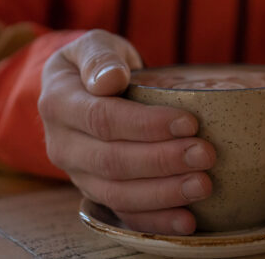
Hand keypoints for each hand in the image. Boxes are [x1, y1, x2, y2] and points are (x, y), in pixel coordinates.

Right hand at [38, 30, 215, 234]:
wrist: (81, 88)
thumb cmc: (96, 63)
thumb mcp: (93, 44)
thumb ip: (100, 56)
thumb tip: (110, 79)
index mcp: (58, 103)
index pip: (103, 119)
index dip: (146, 124)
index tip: (189, 122)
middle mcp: (62, 144)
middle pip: (112, 161)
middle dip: (162, 161)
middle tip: (205, 155)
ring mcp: (77, 173)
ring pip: (117, 193)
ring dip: (163, 194)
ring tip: (202, 185)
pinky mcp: (95, 192)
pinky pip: (122, 212)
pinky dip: (154, 221)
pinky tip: (186, 221)